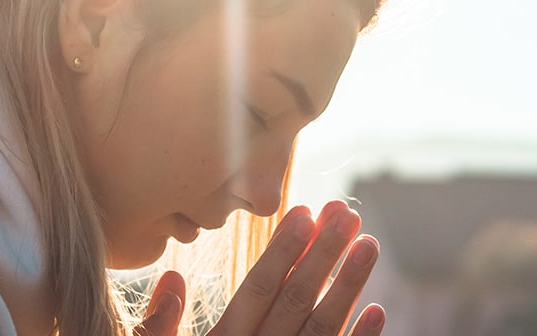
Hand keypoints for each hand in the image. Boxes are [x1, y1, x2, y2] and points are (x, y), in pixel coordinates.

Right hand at [136, 201, 384, 335]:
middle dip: (323, 254)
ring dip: (349, 286)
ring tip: (369, 245)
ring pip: (322, 329)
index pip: (256, 289)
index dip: (283, 250)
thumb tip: (172, 278)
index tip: (305, 212)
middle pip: (295, 300)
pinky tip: (377, 311)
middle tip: (346, 214)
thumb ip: (159, 326)